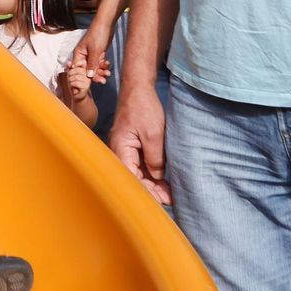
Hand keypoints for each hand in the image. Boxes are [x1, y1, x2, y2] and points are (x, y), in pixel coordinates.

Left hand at [63, 63, 93, 104]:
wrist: (77, 95)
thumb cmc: (74, 84)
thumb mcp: (70, 74)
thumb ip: (70, 68)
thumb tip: (69, 63)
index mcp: (86, 69)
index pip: (82, 62)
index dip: (75, 64)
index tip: (71, 67)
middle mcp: (89, 74)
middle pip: (77, 70)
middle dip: (70, 74)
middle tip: (70, 79)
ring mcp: (88, 80)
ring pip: (75, 77)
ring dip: (70, 80)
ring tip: (72, 83)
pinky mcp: (86, 87)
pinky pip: (76, 83)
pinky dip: (72, 85)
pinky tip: (74, 87)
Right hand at [69, 24, 113, 81]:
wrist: (106, 24)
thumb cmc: (97, 34)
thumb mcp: (95, 50)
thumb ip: (92, 64)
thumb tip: (88, 76)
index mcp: (78, 54)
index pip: (79, 69)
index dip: (84, 76)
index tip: (91, 82)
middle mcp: (84, 56)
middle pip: (87, 70)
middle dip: (95, 75)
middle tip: (103, 81)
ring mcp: (91, 55)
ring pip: (95, 67)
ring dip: (101, 71)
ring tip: (108, 73)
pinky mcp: (98, 53)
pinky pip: (100, 63)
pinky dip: (104, 65)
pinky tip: (108, 65)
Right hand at [110, 87, 171, 205]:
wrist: (138, 89)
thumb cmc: (143, 108)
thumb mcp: (153, 134)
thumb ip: (155, 158)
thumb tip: (157, 177)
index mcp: (121, 149)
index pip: (131, 178)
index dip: (146, 192)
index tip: (161, 202)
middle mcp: (120, 152)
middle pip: (134, 178)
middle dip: (151, 191)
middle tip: (171, 201)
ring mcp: (126, 149)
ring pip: (138, 173)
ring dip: (153, 183)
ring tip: (170, 194)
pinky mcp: (133, 146)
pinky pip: (141, 164)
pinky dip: (152, 173)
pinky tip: (164, 180)